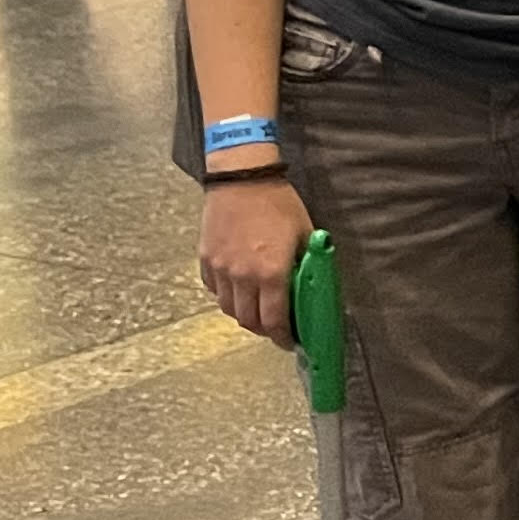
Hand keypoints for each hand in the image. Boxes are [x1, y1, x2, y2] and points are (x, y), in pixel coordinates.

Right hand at [200, 174, 316, 345]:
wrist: (241, 178)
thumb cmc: (279, 204)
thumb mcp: (305, 232)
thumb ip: (307, 263)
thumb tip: (313, 285)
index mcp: (271, 272)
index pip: (274, 320)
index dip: (283, 337)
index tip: (291, 341)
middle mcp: (241, 276)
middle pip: (248, 320)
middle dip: (264, 330)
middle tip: (276, 327)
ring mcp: (220, 269)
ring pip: (228, 309)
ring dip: (244, 314)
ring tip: (258, 309)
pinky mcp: (205, 260)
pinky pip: (214, 290)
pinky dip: (226, 296)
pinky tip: (239, 289)